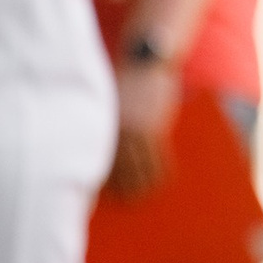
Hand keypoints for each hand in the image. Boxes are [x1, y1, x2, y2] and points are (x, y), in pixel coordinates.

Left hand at [104, 62, 179, 198]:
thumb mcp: (110, 105)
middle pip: (119, 170)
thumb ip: (108, 128)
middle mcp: (115, 133)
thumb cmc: (126, 82)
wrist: (146, 60)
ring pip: (139, 168)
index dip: (104, 182)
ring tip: (143, 198)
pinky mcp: (155, 129)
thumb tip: (101, 154)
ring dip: (142, 185)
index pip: (101, 163)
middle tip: (128, 202)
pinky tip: (162, 181)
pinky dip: (161, 172)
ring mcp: (136, 131)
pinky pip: (159, 158)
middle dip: (124, 188)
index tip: (104, 197)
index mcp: (102, 128)